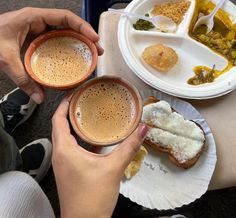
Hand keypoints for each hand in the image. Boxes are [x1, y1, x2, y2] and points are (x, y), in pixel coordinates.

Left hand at [0, 7, 102, 102]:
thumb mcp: (6, 58)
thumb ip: (22, 78)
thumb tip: (38, 97)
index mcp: (33, 17)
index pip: (64, 17)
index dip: (82, 26)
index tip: (93, 38)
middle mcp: (38, 20)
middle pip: (68, 24)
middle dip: (85, 35)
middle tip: (96, 50)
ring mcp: (37, 28)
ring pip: (63, 31)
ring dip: (78, 41)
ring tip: (90, 54)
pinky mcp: (35, 36)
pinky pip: (55, 39)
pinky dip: (66, 46)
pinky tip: (72, 57)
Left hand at [52, 95, 147, 217]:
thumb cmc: (93, 198)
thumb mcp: (113, 168)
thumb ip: (129, 147)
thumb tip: (143, 129)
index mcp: (65, 150)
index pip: (58, 119)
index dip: (64, 103)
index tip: (74, 92)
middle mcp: (60, 154)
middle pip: (59, 125)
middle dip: (69, 110)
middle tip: (83, 98)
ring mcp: (63, 163)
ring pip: (64, 136)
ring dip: (73, 123)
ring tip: (87, 112)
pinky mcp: (68, 169)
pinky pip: (69, 146)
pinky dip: (77, 136)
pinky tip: (92, 136)